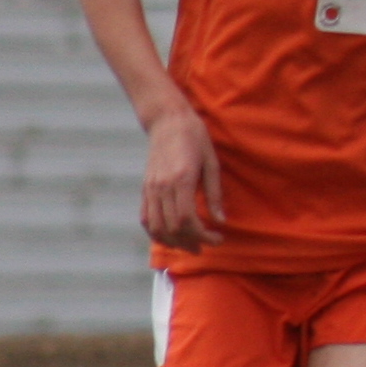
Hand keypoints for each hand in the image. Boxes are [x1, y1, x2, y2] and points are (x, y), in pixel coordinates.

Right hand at [141, 108, 226, 250]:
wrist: (167, 120)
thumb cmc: (194, 137)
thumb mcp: (212, 162)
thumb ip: (214, 193)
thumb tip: (220, 220)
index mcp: (181, 179)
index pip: (187, 219)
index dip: (202, 235)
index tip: (218, 238)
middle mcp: (162, 186)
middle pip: (172, 228)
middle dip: (190, 243)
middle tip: (207, 245)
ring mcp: (150, 188)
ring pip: (156, 227)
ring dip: (173, 243)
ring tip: (190, 245)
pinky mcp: (145, 188)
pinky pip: (145, 218)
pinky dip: (156, 233)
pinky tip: (170, 237)